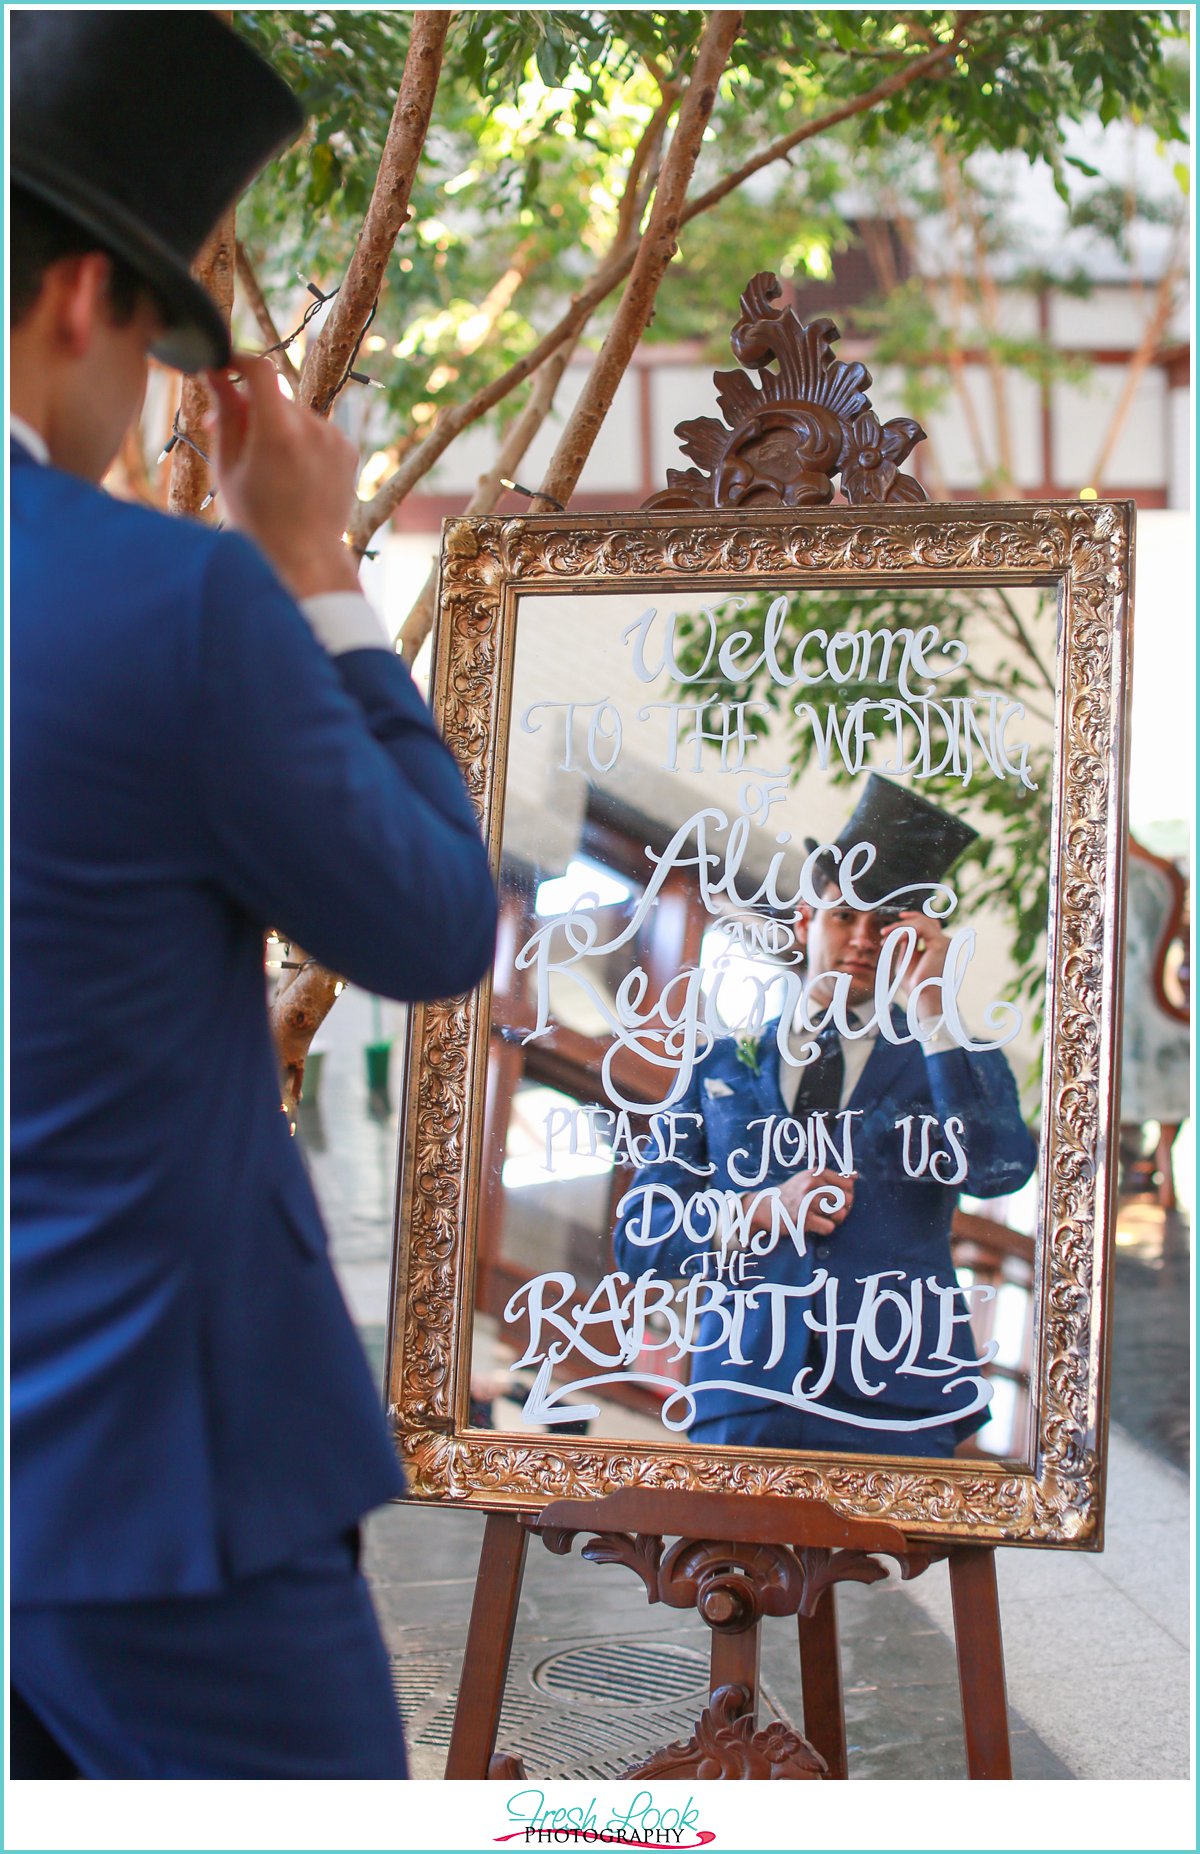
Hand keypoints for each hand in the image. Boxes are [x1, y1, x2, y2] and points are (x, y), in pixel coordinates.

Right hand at [205, 354, 361, 597]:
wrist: (304, 557)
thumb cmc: (255, 519)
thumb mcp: (227, 466)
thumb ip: (224, 414)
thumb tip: (215, 372)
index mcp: (278, 432)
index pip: (260, 370)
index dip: (238, 361)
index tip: (224, 366)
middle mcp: (312, 429)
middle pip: (275, 396)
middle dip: (251, 406)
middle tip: (227, 432)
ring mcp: (335, 439)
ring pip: (296, 414)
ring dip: (277, 425)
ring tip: (264, 464)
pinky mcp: (349, 450)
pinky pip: (317, 431)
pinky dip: (301, 441)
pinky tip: (292, 474)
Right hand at [738, 1167, 853, 1239]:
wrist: (764, 1207)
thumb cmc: (791, 1194)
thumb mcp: (807, 1179)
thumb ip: (830, 1178)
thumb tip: (856, 1176)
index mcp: (815, 1173)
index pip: (848, 1183)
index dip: (848, 1194)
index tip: (837, 1200)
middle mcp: (811, 1185)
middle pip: (847, 1199)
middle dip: (844, 1208)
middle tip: (831, 1212)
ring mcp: (807, 1202)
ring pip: (840, 1214)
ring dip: (834, 1220)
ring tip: (822, 1218)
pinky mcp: (803, 1219)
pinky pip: (829, 1227)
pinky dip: (825, 1229)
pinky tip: (814, 1225)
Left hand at [889, 911, 951, 1025]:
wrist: (921, 998)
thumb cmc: (914, 984)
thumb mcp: (906, 959)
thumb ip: (906, 944)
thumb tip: (902, 931)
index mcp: (937, 946)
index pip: (928, 925)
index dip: (913, 918)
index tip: (898, 918)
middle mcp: (944, 942)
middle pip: (926, 920)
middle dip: (903, 922)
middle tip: (885, 931)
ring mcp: (944, 942)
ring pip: (921, 923)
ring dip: (900, 927)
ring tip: (886, 936)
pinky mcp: (939, 944)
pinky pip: (921, 928)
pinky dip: (905, 930)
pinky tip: (895, 938)